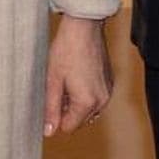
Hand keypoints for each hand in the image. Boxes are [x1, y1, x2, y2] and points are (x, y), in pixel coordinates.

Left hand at [43, 14, 111, 136]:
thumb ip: (51, 109)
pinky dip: (86, 93)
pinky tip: (77, 75)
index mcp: (87, 102)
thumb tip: (49, 131)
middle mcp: (101, 100)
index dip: (56, 117)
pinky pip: (96, 97)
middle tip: (57, 87)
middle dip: (67, 110)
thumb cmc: (67, 50)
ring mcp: (108, 90)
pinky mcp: (110, 82)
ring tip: (67, 80)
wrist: (84, 27)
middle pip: (80, 119)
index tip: (50, 101)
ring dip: (76, 102)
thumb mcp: (53, 81)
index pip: (69, 127)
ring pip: (88, 109)